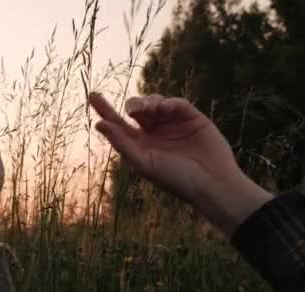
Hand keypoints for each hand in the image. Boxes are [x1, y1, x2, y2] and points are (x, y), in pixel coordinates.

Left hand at [88, 93, 272, 236]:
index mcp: (140, 144)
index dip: (105, 109)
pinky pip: (176, 103)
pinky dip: (169, 102)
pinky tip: (166, 109)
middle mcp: (154, 132)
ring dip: (150, 102)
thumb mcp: (143, 161)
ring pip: (155, 102)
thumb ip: (121, 142)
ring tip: (151, 110)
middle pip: (137, 109)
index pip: (118, 123)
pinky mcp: (191, 117)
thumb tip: (99, 124)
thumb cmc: (174, 177)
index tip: (93, 96)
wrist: (211, 182)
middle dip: (134, 105)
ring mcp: (173, 123)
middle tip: (135, 111)